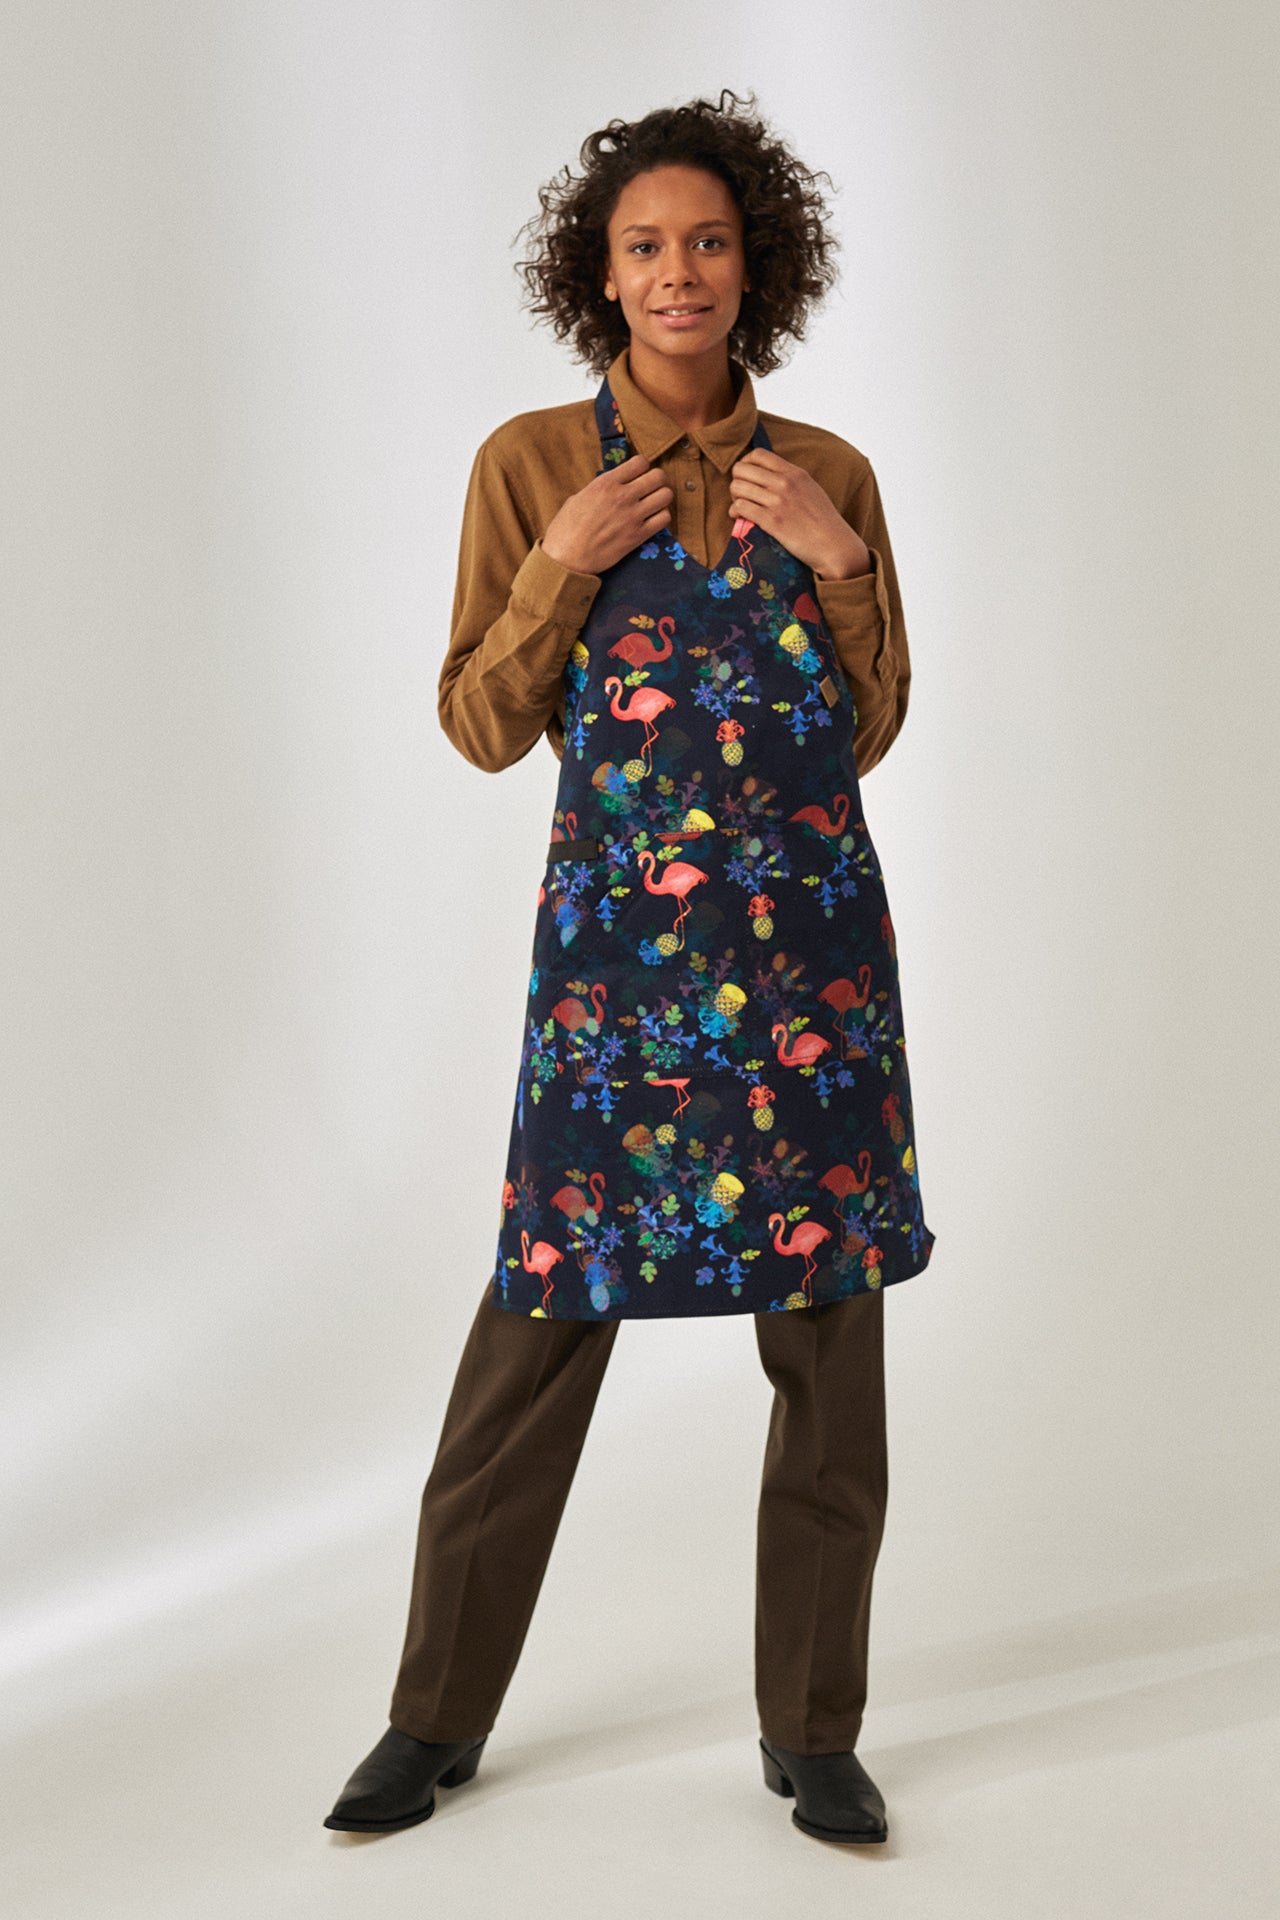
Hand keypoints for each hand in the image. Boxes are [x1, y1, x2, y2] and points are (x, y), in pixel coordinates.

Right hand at [541, 452, 673, 574]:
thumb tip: (611, 487)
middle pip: (658, 476)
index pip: (640, 462)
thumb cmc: (566, 529)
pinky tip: (652, 520)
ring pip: (666, 495)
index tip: (638, 475)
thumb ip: (599, 490)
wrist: (567, 559)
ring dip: (661, 498)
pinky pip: (664, 518)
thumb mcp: (578, 498)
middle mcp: (622, 496)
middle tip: (649, 489)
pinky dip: (661, 517)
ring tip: (652, 504)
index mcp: (606, 483)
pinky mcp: (638, 536)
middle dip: (656, 481)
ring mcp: (632, 516)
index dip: (642, 467)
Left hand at [729, 450, 870, 578]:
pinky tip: (739, 517)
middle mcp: (784, 483)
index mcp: (794, 473)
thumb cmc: (824, 521)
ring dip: (734, 497)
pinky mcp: (771, 521)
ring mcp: (777, 501)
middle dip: (737, 480)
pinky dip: (735, 512)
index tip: (748, 477)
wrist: (834, 545)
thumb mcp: (811, 489)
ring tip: (740, 507)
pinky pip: (741, 508)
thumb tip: (769, 478)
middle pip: (742, 469)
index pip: (758, 454)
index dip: (746, 464)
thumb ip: (791, 480)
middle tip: (742, 494)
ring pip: (737, 487)